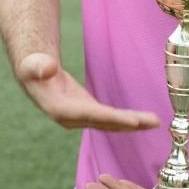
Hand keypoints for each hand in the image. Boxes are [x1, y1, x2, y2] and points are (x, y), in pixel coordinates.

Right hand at [17, 53, 159, 131]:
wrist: (34, 75)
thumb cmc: (33, 67)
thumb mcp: (33, 64)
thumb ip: (39, 66)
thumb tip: (47, 68)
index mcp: (59, 109)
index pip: (90, 114)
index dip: (111, 118)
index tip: (132, 121)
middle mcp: (71, 119)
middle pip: (105, 122)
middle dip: (129, 123)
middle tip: (152, 122)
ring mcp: (80, 118)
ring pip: (110, 123)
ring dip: (133, 124)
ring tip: (155, 122)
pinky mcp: (88, 113)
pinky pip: (110, 119)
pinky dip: (127, 120)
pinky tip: (143, 120)